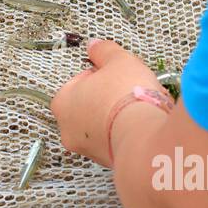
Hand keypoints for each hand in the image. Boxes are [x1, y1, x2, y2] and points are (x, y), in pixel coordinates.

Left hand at [51, 39, 169, 166]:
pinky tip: (145, 124)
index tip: (115, 75)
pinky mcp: (108, 162)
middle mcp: (69, 130)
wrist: (143, 136)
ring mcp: (88, 149)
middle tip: (129, 90)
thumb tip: (95, 45)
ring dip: (121, 116)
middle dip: (110, 98)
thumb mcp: (117, 60)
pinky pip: (118, 141)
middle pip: (91, 106)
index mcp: (62, 103)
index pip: (78, 82)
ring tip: (141, 108)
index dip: (100, 76)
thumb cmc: (124, 95)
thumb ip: (103, 51)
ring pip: (105, 125)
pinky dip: (129, 133)